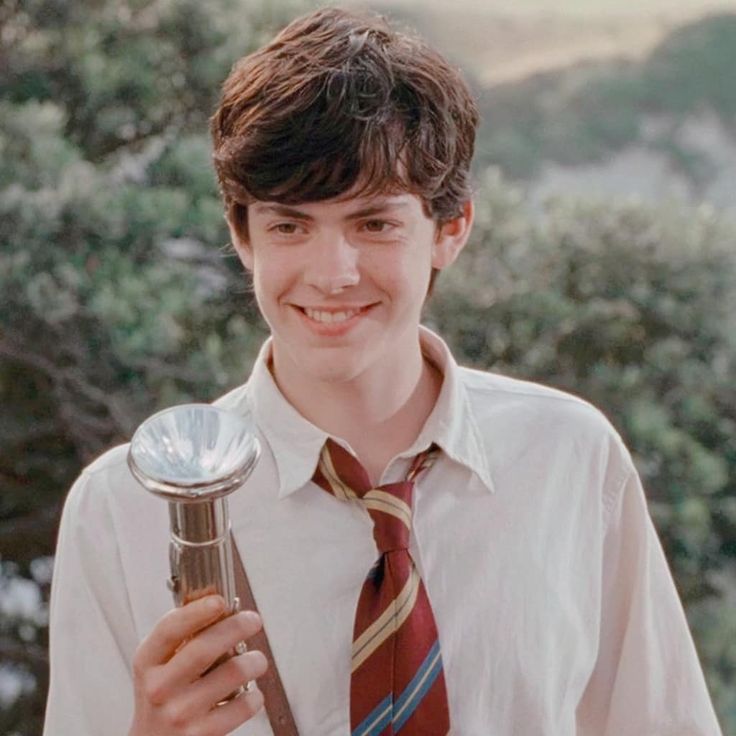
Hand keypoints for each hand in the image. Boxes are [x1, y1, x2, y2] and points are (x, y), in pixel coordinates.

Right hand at [128, 595, 267, 735]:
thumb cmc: (164, 696)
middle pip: (204, 648)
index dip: (196, 611)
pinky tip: (251, 694)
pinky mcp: (201, 735)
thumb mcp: (159, 664)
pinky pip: (242, 706)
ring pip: (231, 673)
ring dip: (254, 661)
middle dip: (236, 627)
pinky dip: (255, 696)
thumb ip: (183, 637)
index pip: (169, 629)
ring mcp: (179, 713)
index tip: (220, 600)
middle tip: (253, 620)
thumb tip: (221, 604)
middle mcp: (159, 688)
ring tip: (256, 660)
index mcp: (148, 662)